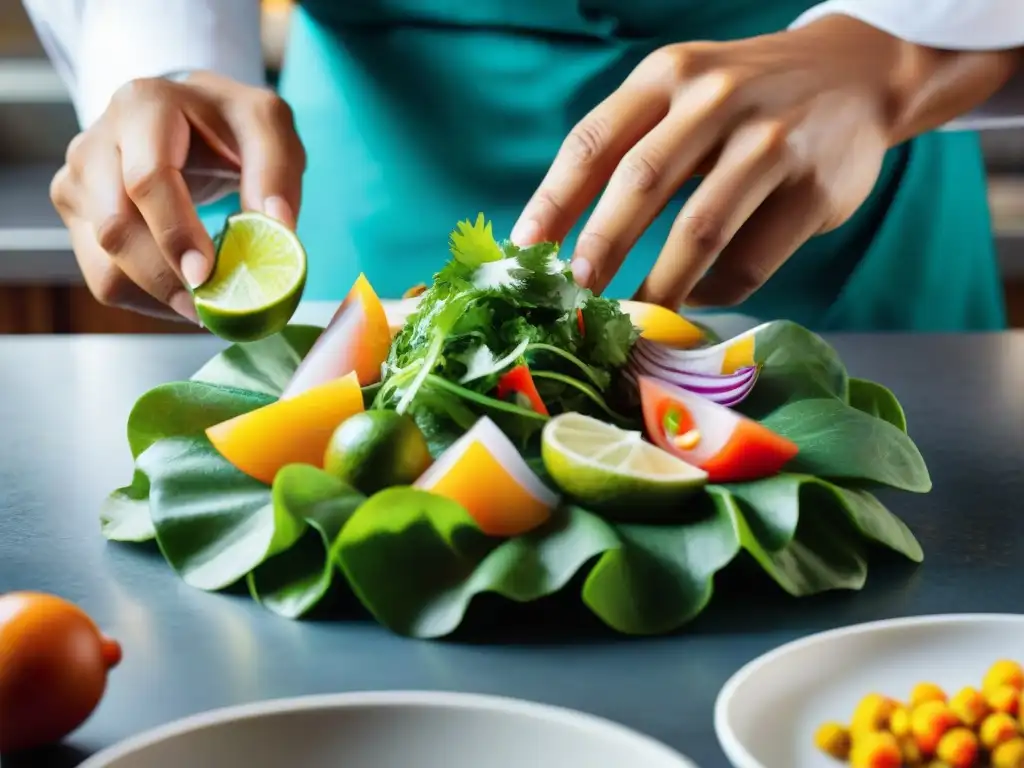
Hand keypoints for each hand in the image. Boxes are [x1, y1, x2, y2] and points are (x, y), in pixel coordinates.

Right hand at [51, 71, 305, 321]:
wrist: (189, 116)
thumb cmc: (228, 122)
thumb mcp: (267, 126)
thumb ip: (276, 172)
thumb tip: (277, 230)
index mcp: (143, 107)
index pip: (147, 180)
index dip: (176, 233)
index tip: (207, 276)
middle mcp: (96, 142)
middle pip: (115, 229)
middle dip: (167, 278)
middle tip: (216, 306)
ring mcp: (79, 183)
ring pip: (104, 265)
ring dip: (159, 297)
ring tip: (208, 305)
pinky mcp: (78, 219)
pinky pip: (106, 279)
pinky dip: (149, 300)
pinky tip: (186, 293)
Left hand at [513, 16, 1010, 307]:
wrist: (853, 77)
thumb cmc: (741, 101)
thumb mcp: (680, 94)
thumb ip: (629, 148)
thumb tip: (561, 241)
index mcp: (667, 75)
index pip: (592, 142)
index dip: (552, 203)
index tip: (525, 252)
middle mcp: (716, 98)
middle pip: (640, 184)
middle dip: (599, 249)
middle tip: (575, 296)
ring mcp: (772, 141)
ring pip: (699, 231)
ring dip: (658, 287)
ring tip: (632, 318)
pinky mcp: (815, 188)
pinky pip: (750, 261)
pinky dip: (714, 292)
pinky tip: (697, 297)